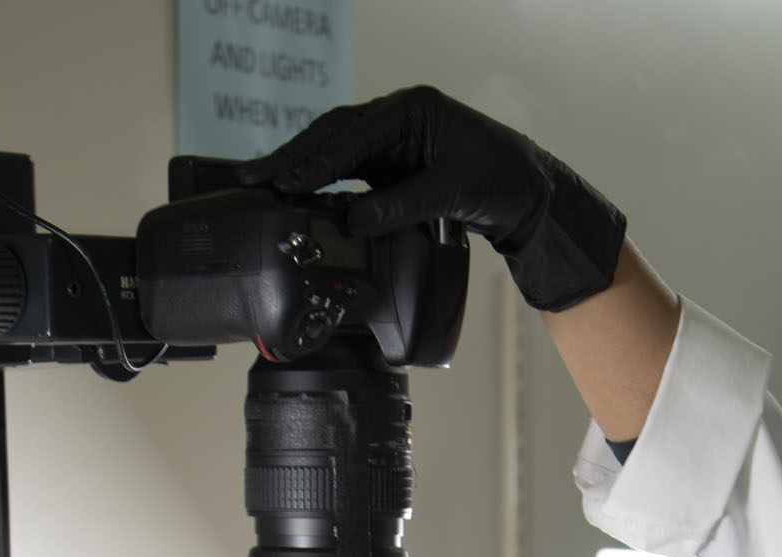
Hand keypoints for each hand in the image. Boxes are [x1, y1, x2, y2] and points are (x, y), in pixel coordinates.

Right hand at [236, 86, 626, 312]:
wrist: (527, 192)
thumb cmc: (500, 177)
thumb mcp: (450, 193)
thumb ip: (399, 206)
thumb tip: (354, 222)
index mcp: (412, 109)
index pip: (352, 134)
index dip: (316, 160)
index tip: (288, 182)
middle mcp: (397, 117)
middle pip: (333, 133)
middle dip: (293, 156)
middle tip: (254, 175)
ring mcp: (393, 139)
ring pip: (335, 149)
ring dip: (301, 167)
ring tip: (263, 183)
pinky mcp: (392, 162)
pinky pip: (348, 168)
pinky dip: (322, 181)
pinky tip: (298, 192)